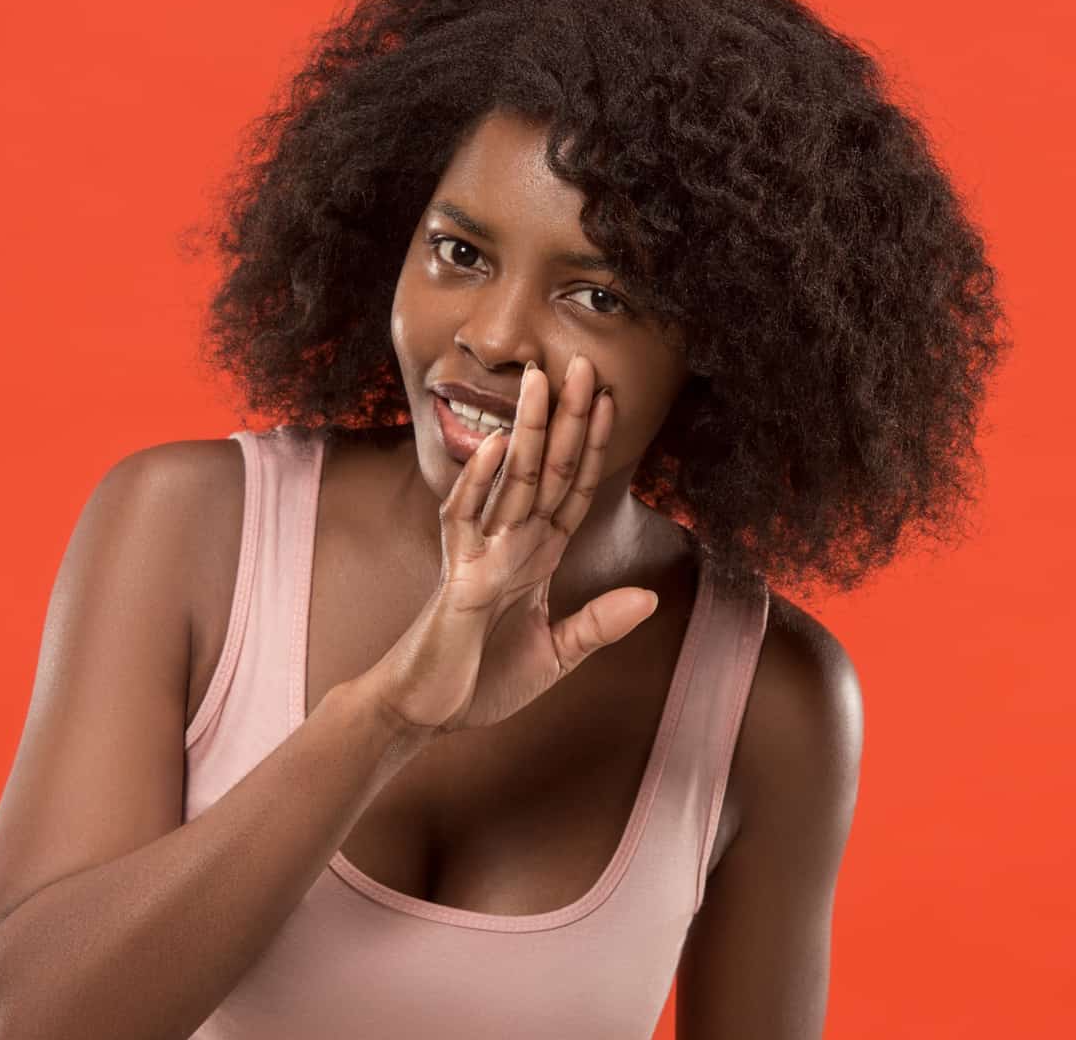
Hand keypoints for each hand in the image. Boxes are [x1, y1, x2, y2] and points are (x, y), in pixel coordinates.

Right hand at [363, 354, 660, 737]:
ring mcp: (482, 554)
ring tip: (540, 379)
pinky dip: (479, 483)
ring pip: (511, 480)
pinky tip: (496, 446)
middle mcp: (512, 544)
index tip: (610, 399)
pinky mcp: (456, 575)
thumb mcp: (555, 655)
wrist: (425, 712)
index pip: (573, 490)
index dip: (593, 447)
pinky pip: (465, 520)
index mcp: (538, 557)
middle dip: (566, 418)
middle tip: (582, 362)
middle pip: (548, 470)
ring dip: (528, 430)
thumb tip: (650, 597)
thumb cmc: (482, 680)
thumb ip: (598, 625)